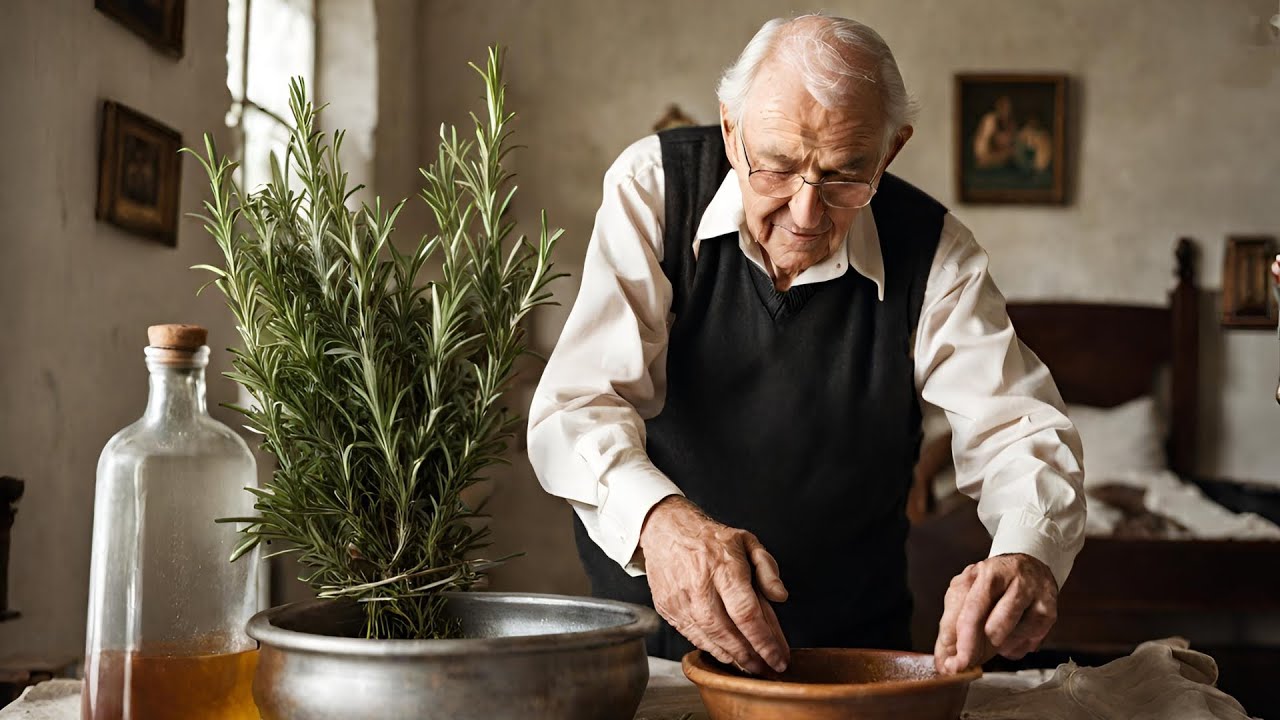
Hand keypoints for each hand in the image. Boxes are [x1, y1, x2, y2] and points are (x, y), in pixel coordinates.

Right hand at [639, 496, 790, 673]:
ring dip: (733, 657)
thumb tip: (780, 597)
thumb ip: (767, 568)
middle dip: (751, 656)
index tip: (779, 657)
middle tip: (769, 668)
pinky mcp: (668, 609)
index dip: (764, 640)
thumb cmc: (710, 539)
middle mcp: (700, 585)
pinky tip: (728, 655)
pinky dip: (712, 649)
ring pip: (709, 638)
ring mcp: (680, 599)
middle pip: (727, 631)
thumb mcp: (747, 542)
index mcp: (724, 567)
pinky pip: (693, 636)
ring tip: (752, 667)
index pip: (747, 612)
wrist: (666, 531)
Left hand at [933, 553, 1057, 673]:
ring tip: (993, 631)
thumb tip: (946, 653)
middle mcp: (1018, 583)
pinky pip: (1027, 645)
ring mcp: (1037, 599)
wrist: (1029, 564)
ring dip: (997, 646)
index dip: (965, 642)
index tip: (955, 665)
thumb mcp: (966, 588)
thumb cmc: (993, 580)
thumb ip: (952, 618)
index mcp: (990, 573)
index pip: (974, 611)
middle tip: (967, 657)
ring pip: (1012, 640)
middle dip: (977, 649)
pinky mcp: (1050, 614)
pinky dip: (1013, 647)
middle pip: (995, 629)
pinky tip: (1010, 633)